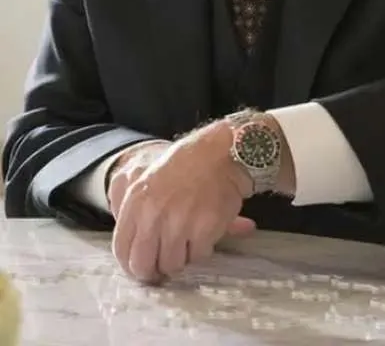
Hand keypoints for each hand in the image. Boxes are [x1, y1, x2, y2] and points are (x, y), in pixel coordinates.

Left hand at [111, 120, 254, 283]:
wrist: (222, 152)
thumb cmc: (186, 165)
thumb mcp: (148, 179)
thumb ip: (134, 213)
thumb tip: (129, 249)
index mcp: (136, 201)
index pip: (122, 250)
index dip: (131, 265)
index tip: (142, 267)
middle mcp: (154, 214)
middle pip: (143, 266)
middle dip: (153, 271)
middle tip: (163, 267)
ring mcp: (179, 223)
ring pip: (172, 265)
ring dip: (181, 257)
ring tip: (189, 239)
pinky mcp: (205, 229)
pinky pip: (198, 256)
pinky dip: (203, 248)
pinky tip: (206, 230)